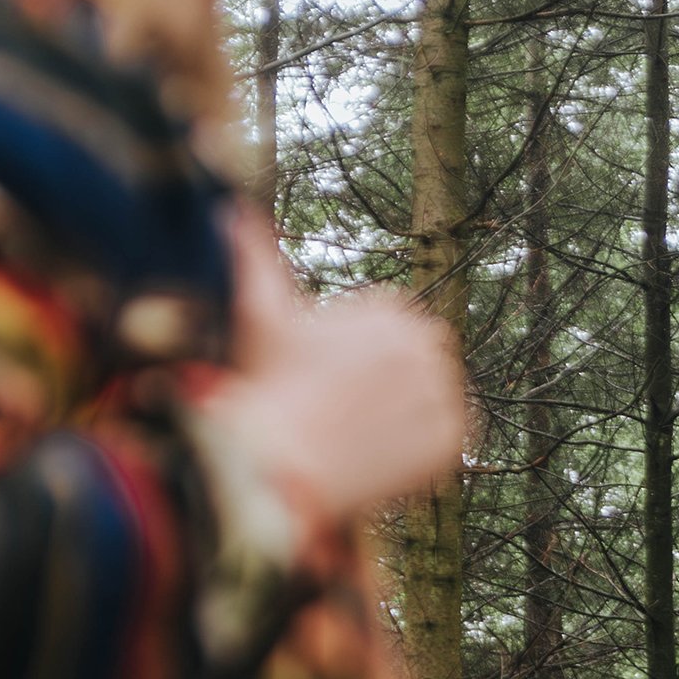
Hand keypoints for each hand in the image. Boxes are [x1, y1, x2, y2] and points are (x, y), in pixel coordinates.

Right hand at [207, 284, 468, 522]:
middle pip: (415, 360)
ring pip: (430, 397)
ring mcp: (440, 391)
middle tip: (345, 409)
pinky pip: (443, 438)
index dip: (357, 358)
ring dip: (404, 410)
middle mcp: (424, 343)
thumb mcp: (259, 316)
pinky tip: (375, 452)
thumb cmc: (265, 388)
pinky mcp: (450, 437)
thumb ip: (254, 260)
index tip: (329, 381)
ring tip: (356, 431)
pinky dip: (418, 447)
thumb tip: (228, 214)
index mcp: (389, 310)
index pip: (389, 330)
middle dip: (389, 378)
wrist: (279, 463)